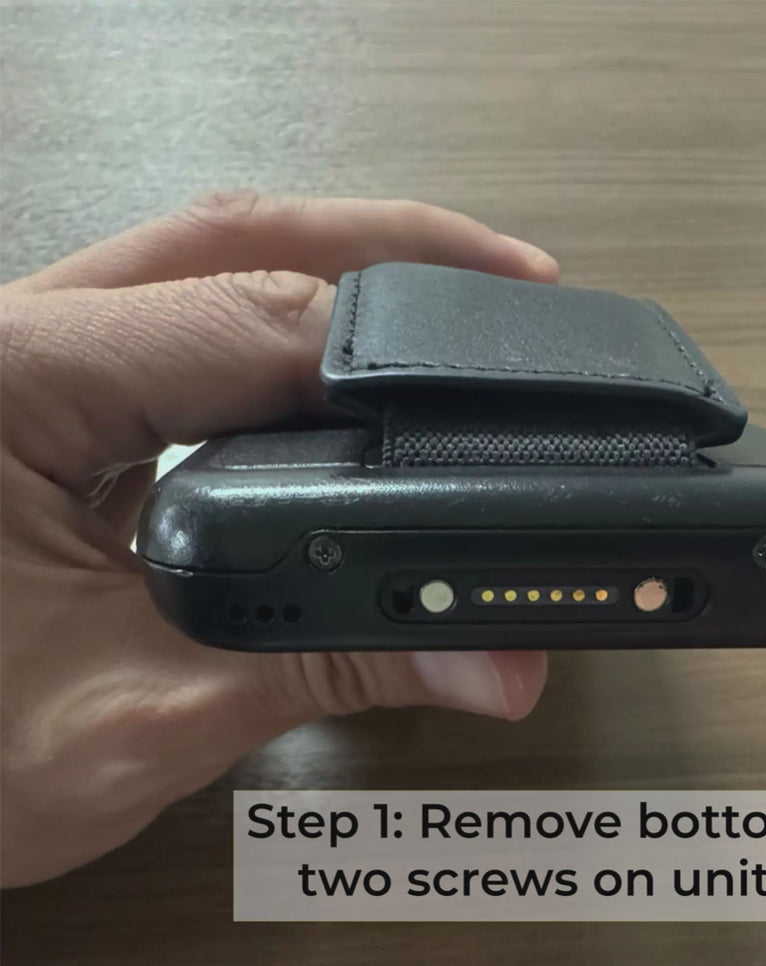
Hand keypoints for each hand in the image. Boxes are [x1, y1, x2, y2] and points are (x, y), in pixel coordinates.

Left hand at [0, 192, 556, 886]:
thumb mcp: (137, 724)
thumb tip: (492, 663)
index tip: (493, 402)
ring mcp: (33, 359)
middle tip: (514, 283)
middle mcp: (17, 334)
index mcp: (12, 380)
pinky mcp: (52, 403)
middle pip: (234, 240)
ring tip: (448, 322)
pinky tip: (344, 381)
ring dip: (338, 280)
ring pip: (209, 269)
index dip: (386, 364)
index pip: (246, 321)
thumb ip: (323, 672)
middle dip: (390, 248)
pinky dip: (285, 341)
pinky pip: (187, 332)